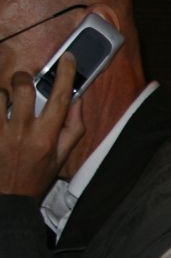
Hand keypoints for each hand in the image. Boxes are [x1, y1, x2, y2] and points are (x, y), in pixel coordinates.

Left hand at [0, 55, 83, 196]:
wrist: (9, 199)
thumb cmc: (37, 175)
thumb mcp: (63, 155)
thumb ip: (74, 127)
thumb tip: (76, 100)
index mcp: (47, 136)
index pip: (60, 98)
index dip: (66, 74)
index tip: (68, 58)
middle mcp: (23, 132)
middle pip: (23, 89)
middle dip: (24, 78)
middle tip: (24, 80)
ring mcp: (1, 134)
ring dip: (2, 93)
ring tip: (6, 101)